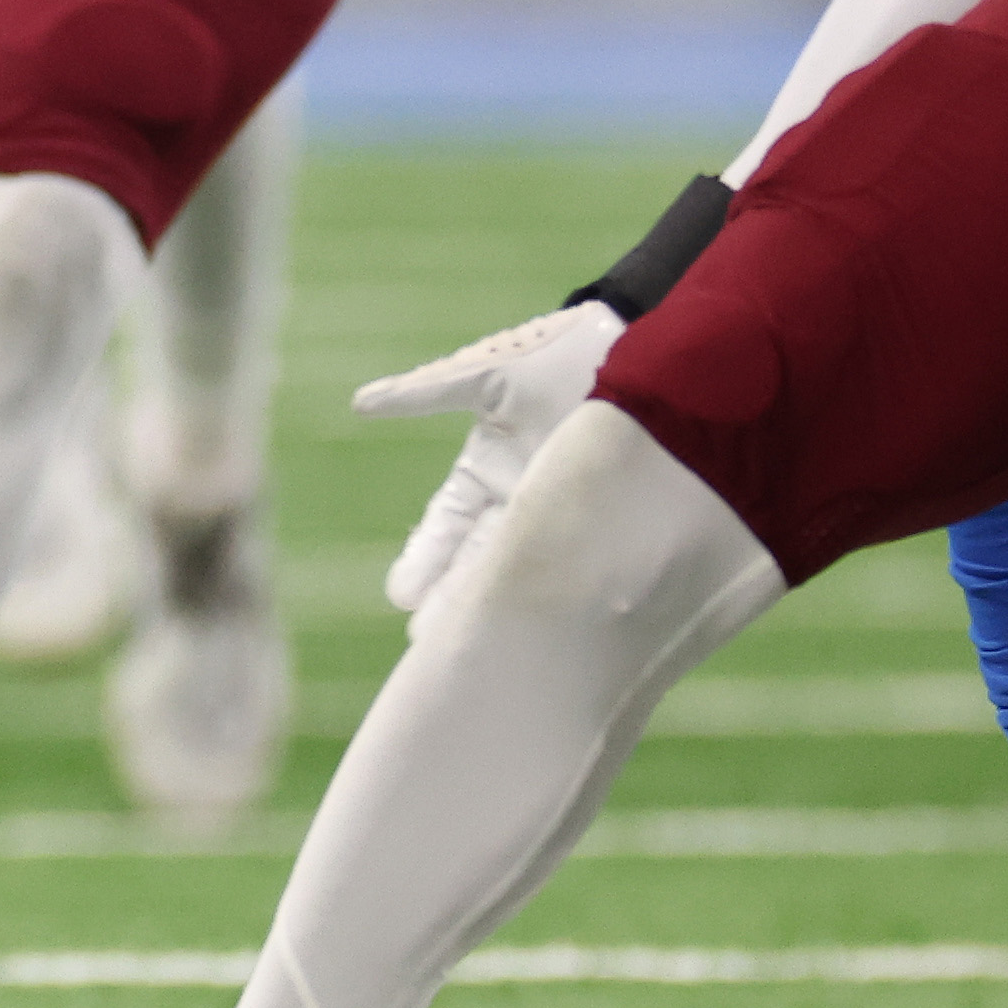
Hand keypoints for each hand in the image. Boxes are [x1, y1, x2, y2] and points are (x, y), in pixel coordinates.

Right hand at [355, 297, 622, 622]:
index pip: (445, 529)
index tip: (402, 594)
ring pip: (522, 574)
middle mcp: (521, 504)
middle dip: (454, 602)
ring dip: (498, 610)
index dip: (425, 562)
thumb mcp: (488, 376)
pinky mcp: (604, 527)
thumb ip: (426, 392)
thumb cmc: (558, 356)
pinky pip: (575, 569)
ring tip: (475, 650)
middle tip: (431, 644)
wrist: (646, 356)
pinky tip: (543, 631)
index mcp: (485, 472)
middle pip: (478, 563)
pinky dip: (555, 597)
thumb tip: (361, 403)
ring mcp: (564, 519)